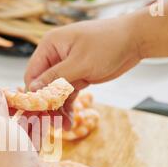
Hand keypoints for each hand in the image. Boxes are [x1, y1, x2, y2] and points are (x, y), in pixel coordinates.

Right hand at [24, 17, 140, 121]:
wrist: (135, 40)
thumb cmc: (108, 43)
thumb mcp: (80, 63)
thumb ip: (56, 77)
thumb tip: (33, 89)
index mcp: (50, 46)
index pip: (33, 74)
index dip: (34, 95)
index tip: (37, 114)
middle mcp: (54, 56)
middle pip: (42, 86)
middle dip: (47, 106)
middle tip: (50, 124)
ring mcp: (66, 67)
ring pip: (55, 94)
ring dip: (58, 110)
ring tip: (63, 126)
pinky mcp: (77, 76)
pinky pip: (67, 95)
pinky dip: (68, 108)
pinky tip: (69, 121)